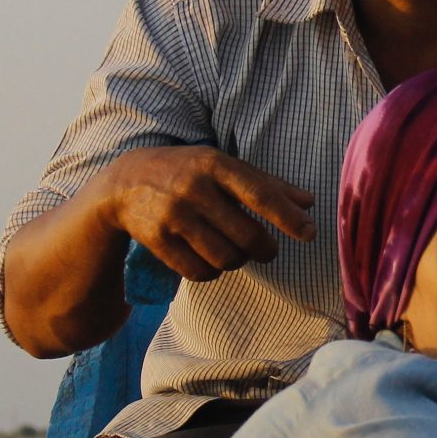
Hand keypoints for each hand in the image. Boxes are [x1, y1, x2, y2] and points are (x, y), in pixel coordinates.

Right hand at [96, 146, 315, 281]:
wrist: (126, 182)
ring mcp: (174, 215)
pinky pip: (200, 272)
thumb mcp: (223, 167)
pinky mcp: (158, 240)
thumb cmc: (189, 172)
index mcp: (215, 165)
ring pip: (225, 258)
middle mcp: (194, 188)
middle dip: (264, 249)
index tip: (311, 234)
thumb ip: (267, 184)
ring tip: (235, 252)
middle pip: (246, 236)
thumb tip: (310, 202)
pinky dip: (212, 272)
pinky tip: (210, 260)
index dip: (288, 217)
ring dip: (238, 261)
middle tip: (267, 250)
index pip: (260, 194)